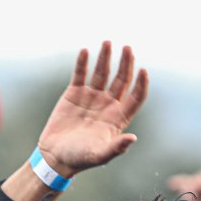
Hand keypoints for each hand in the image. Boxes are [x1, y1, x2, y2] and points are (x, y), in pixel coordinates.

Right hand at [36, 41, 148, 177]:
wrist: (55, 156)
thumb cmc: (80, 159)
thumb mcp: (99, 155)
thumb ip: (116, 148)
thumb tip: (133, 138)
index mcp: (118, 118)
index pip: (136, 97)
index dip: (141, 84)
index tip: (144, 70)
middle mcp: (108, 104)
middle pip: (122, 80)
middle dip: (126, 64)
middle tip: (128, 48)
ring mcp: (91, 97)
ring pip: (102, 73)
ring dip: (105, 57)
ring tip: (107, 42)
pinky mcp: (74, 93)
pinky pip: (80, 74)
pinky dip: (82, 63)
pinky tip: (85, 51)